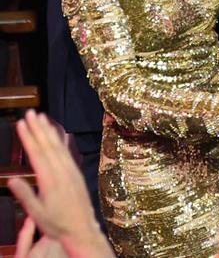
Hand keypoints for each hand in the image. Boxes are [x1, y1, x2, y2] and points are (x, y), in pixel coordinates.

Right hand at [10, 112, 109, 257]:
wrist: (82, 230)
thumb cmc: (57, 225)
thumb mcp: (37, 214)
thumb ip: (26, 195)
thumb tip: (11, 179)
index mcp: (51, 180)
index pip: (37, 154)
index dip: (28, 138)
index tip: (21, 123)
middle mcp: (63, 172)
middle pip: (48, 145)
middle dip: (38, 128)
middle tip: (30, 113)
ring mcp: (71, 172)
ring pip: (59, 147)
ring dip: (49, 131)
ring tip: (42, 117)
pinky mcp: (76, 174)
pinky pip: (68, 153)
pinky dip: (61, 141)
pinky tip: (59, 134)